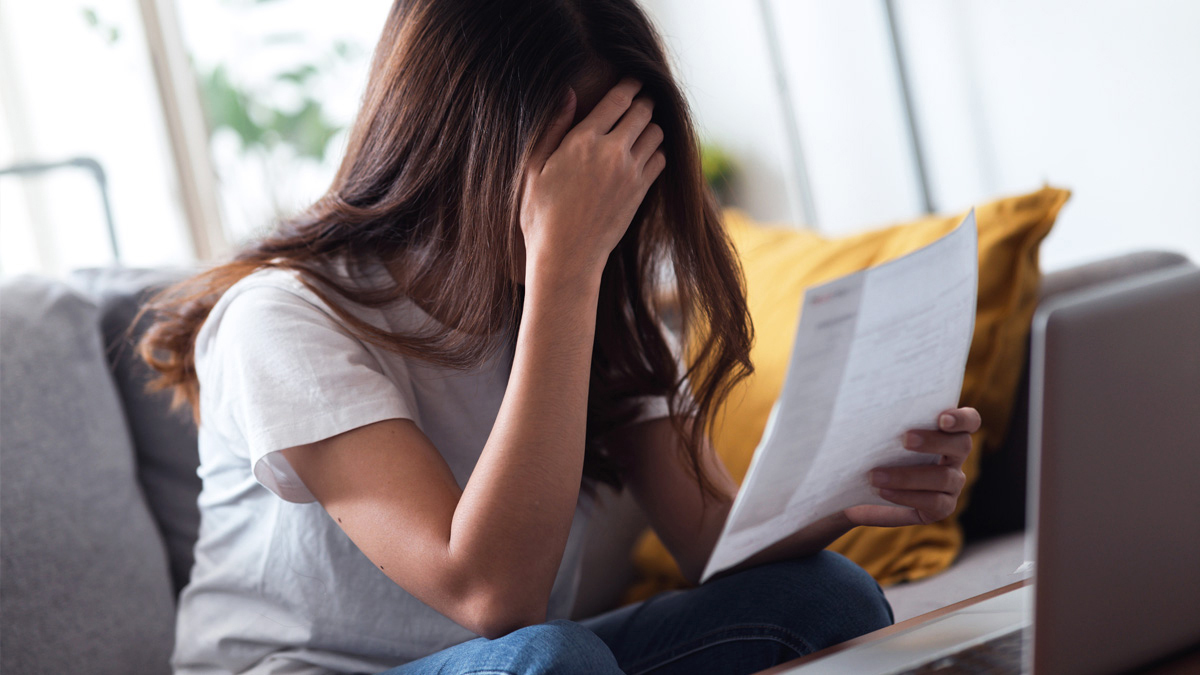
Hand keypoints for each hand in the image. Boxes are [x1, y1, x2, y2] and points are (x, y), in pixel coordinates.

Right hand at [519, 78, 666, 284]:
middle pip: (642, 112)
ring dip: (650, 126)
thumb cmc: (541, 215)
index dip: (629, 85)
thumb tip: (568, 94)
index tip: (634, 80)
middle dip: (643, 102)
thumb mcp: (534, 168)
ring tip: (641, 127)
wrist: (566, 257)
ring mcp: (630, 173)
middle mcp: (612, 153)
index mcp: (582, 141)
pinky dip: (656, 152)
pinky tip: (644, 155)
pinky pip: (660, 159)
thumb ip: (553, 128)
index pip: (617, 100)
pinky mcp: (640, 193)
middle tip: (641, 100)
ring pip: (656, 134)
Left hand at [843, 407, 980, 526]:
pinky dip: (906, 496)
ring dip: (908, 476)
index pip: (969, 421)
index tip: (942, 418)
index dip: (962, 418)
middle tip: (906, 439)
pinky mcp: (943, 507)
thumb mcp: (876, 437)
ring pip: (944, 477)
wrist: (857, 488)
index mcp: (946, 433)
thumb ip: (884, 424)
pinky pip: (933, 502)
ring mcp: (953, 484)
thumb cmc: (870, 453)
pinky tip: (883, 492)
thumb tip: (865, 411)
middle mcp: (955, 457)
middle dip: (934, 441)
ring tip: (876, 475)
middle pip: (961, 445)